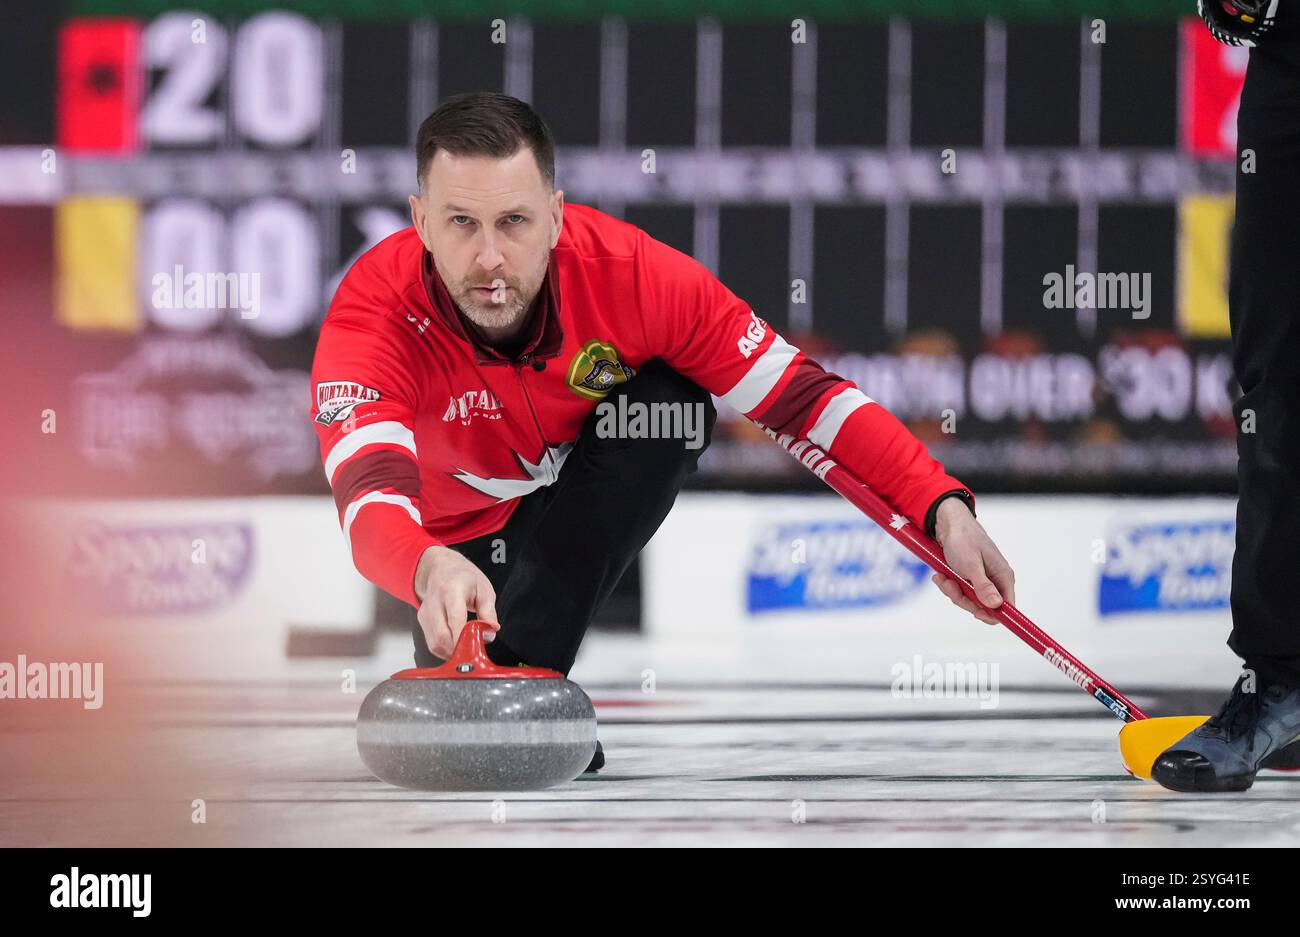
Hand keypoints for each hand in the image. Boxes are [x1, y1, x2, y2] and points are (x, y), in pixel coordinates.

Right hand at [413, 545, 499, 658]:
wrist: (442, 569)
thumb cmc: (464, 578)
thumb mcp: (484, 589)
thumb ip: (488, 612)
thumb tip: (491, 631)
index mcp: (451, 590)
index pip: (454, 619)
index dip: (462, 637)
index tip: (473, 649)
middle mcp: (434, 602)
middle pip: (442, 636)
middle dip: (459, 650)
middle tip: (474, 652)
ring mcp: (425, 613)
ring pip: (435, 643)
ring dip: (452, 652)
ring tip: (467, 648)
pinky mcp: (422, 622)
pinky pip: (432, 643)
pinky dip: (445, 650)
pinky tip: (456, 645)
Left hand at [929, 498, 1015, 625]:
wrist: (948, 524)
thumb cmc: (963, 540)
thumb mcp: (971, 565)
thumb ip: (983, 586)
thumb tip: (996, 605)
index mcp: (1003, 577)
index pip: (1007, 607)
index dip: (993, 614)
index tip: (975, 613)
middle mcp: (995, 580)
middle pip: (983, 607)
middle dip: (964, 599)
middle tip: (951, 585)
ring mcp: (981, 580)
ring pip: (968, 600)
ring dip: (952, 591)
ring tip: (943, 577)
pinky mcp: (968, 578)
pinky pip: (959, 591)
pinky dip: (948, 585)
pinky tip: (941, 575)